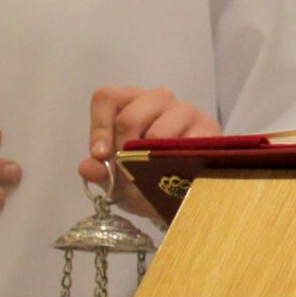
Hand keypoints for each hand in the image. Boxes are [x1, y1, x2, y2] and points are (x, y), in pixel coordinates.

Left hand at [80, 86, 221, 192]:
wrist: (190, 198)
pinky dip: (175, 165)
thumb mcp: (120, 182)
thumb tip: (87, 167)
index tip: (100, 155)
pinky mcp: (209, 129)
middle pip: (128, 117)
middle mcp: (159, 100)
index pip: (107, 98)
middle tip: (127, 173)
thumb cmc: (151, 181)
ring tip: (152, 179)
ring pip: (158, 133)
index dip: (99, 127)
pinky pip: (185, 146)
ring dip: (149, 161)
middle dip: (122, 152)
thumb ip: (101, 173)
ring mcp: (186, 111)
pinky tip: (176, 176)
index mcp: (132, 104)